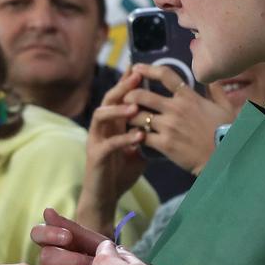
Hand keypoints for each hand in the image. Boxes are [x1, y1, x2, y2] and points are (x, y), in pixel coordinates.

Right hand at [28, 208, 105, 264]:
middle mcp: (49, 260)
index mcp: (53, 242)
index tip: (68, 237)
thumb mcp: (92, 241)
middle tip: (88, 263)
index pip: (38, 234)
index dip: (50, 234)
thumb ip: (70, 227)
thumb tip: (46, 210)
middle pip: (46, 255)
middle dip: (69, 258)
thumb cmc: (105, 256)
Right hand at [77, 70, 147, 232]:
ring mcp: (96, 141)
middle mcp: (101, 128)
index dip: (128, 83)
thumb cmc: (121, 172)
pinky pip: (108, 144)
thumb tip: (167, 123)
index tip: (141, 68)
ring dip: (117, 110)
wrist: (105, 196)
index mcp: (112, 124)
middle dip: (122, 87)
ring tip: (134, 107)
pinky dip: (123, 139)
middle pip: (108, 100)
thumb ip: (147, 134)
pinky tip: (138, 136)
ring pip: (101, 117)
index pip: (119, 97)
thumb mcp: (138, 150)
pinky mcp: (96, 156)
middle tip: (136, 76)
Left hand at [122, 64, 233, 174]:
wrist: (225, 158)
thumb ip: (216, 90)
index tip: (136, 68)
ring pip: (137, 116)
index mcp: (189, 97)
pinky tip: (134, 137)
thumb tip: (212, 78)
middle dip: (129, 95)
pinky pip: (141, 137)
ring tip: (128, 120)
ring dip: (130, 117)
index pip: (165, 75)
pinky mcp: (164, 144)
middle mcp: (176, 109)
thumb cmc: (226, 132)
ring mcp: (169, 126)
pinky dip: (135, 136)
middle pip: (142, 95)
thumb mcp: (226, 107)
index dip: (147, 69)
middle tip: (125, 98)